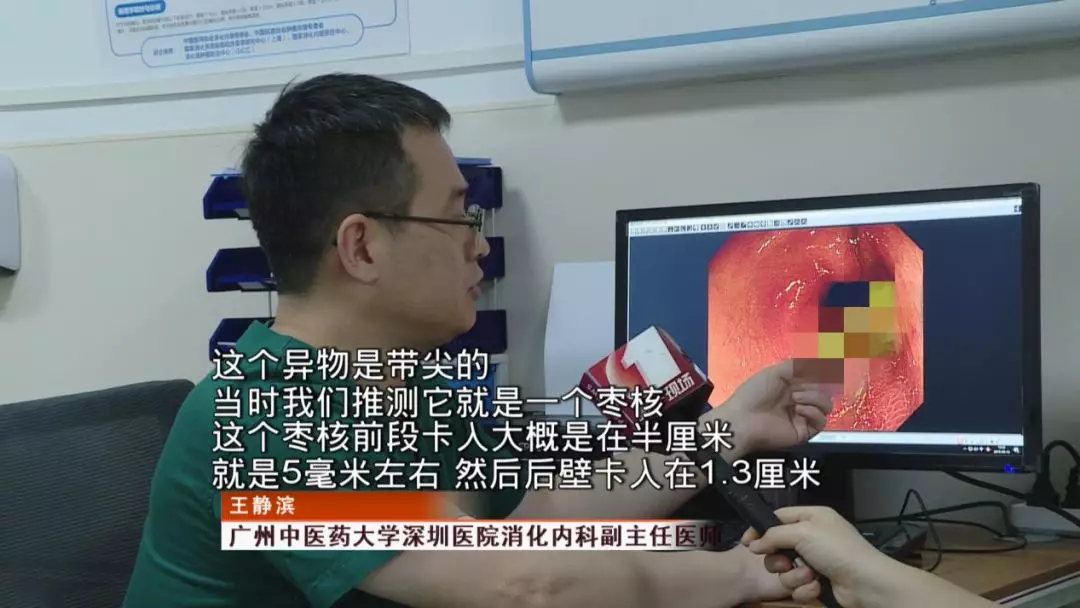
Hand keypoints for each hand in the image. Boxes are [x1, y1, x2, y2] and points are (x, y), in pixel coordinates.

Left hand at [708, 359, 833, 454]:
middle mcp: (799, 400)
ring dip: (814, 397)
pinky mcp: (805, 431)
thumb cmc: (754, 394)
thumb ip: (797, 365)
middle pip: (825, 390)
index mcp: (792, 386)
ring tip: (796, 398)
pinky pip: (821, 420)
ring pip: (826, 405)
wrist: (744, 419)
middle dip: (816, 384)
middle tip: (802, 385)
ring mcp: (803, 416)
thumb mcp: (775, 373)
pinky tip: (798, 409)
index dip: (823, 372)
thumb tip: (817, 360)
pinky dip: (813, 411)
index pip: (817, 378)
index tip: (829, 365)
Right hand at [740, 506, 895, 607]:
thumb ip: (773, 535)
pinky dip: (804, 587)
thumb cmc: (836, 550)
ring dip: (793, 575)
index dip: (760, 528)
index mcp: (812, 516)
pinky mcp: (818, 580)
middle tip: (784, 562)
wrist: (864, 583)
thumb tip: (754, 544)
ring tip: (809, 575)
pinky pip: (797, 584)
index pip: (778, 517)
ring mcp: (815, 559)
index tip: (747, 542)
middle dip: (777, 557)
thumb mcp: (802, 532)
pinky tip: (816, 586)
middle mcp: (813, 536)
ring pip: (785, 568)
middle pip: (777, 545)